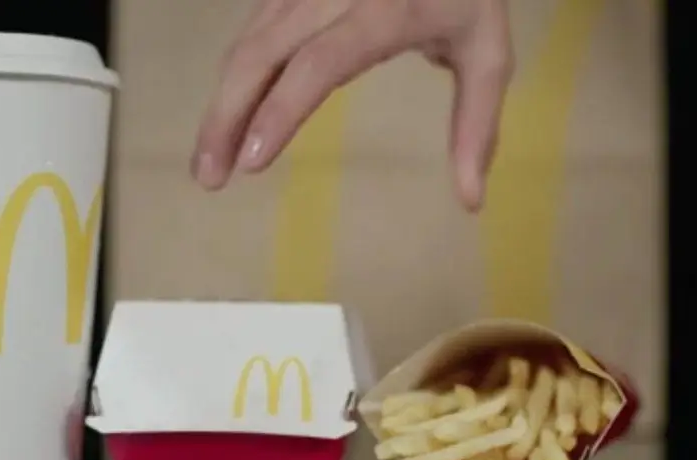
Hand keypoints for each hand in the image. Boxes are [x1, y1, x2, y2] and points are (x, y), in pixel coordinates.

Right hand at [193, 0, 512, 211]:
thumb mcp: (488, 57)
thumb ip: (477, 128)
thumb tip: (471, 203)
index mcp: (386, 12)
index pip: (319, 65)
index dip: (280, 112)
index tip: (252, 162)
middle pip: (262, 53)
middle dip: (227, 116)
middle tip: (208, 178)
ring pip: (248, 41)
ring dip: (222, 101)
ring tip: (208, 162)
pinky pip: (253, 30)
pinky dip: (235, 77)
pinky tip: (227, 118)